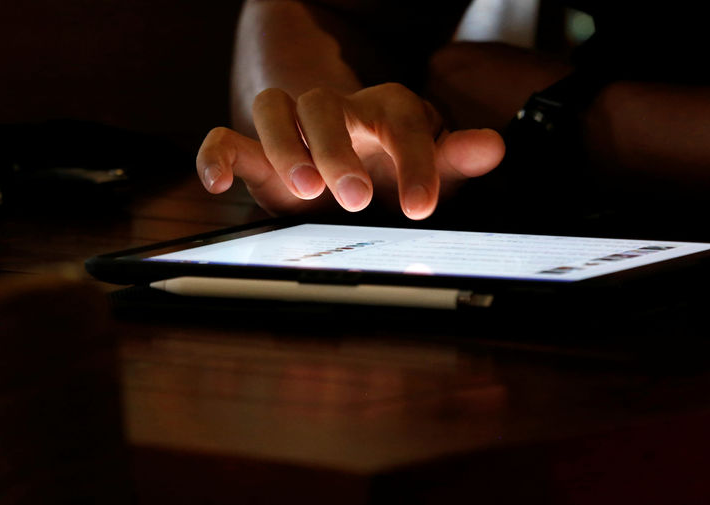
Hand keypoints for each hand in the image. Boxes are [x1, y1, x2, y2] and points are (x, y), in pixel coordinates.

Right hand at [196, 83, 504, 218]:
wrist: (361, 175)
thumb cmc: (399, 170)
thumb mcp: (434, 169)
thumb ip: (457, 160)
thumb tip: (493, 147)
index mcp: (385, 110)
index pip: (400, 120)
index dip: (414, 161)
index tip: (422, 208)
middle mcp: (337, 111)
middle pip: (324, 106)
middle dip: (337, 150)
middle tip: (355, 198)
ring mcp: (294, 130)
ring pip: (273, 108)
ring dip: (283, 145)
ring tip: (304, 188)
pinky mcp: (259, 154)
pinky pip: (225, 138)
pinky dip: (216, 155)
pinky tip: (217, 184)